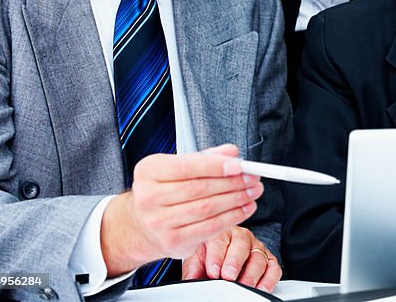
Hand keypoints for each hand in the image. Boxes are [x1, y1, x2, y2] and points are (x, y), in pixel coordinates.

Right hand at [101, 144, 262, 275]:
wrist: (142, 224)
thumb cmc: (165, 190)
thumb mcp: (179, 166)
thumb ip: (207, 157)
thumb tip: (232, 153)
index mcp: (149, 171)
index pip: (187, 166)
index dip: (216, 166)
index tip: (239, 166)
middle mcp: (148, 197)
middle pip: (199, 188)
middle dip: (232, 183)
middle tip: (253, 178)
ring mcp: (159, 222)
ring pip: (207, 209)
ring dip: (236, 200)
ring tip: (252, 192)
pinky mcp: (172, 242)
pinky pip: (209, 228)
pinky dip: (231, 218)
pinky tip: (244, 209)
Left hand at [183, 226, 281, 290]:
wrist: (217, 258)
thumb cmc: (207, 258)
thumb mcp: (196, 261)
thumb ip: (194, 269)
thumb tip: (190, 283)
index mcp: (221, 232)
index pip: (219, 241)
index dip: (216, 257)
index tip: (212, 271)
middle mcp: (241, 237)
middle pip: (242, 246)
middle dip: (234, 262)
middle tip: (228, 276)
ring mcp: (256, 247)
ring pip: (259, 257)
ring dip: (251, 274)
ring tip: (243, 286)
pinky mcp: (269, 259)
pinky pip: (273, 267)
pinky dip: (269, 279)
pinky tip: (260, 287)